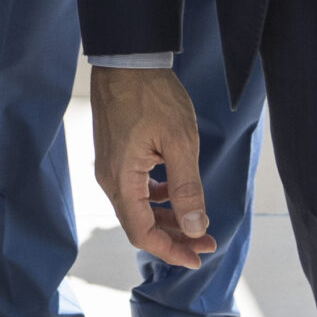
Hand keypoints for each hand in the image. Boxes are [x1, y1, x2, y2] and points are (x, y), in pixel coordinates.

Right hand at [90, 66, 218, 269]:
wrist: (126, 59)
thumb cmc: (152, 94)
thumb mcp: (180, 142)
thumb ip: (187, 188)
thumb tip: (194, 228)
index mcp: (122, 179)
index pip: (142, 233)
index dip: (170, 251)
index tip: (198, 256)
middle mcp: (110, 178)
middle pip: (139, 224)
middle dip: (174, 237)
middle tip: (206, 241)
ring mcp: (110, 165)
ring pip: (137, 207)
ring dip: (166, 219)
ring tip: (196, 222)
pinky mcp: (114, 154)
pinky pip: (134, 188)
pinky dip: (155, 198)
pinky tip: (174, 192)